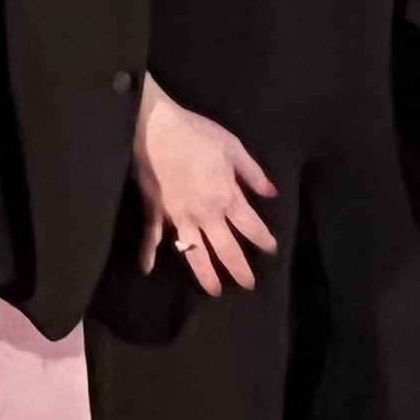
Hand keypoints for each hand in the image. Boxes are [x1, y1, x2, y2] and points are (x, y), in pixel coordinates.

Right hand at [133, 75, 279, 294]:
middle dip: (239, 269)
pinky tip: (147, 269)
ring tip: (214, 290)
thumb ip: (252, 173)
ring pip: (194, 252)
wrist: (157, 129)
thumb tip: (272, 193)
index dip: (264, 240)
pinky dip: (148, 253)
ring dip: (205, 273)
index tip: (271, 249)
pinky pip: (152, 236)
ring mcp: (179, 216)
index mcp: (226, 198)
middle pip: (226, 249)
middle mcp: (205, 215)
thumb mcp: (233, 148)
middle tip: (248, 285)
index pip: (251, 226)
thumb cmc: (198, 134)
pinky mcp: (156, 211)